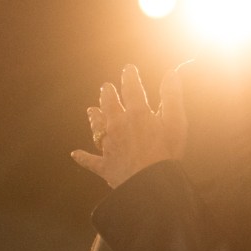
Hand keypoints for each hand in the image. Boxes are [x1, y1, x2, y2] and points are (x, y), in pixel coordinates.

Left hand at [71, 65, 187, 187]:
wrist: (148, 182)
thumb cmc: (166, 152)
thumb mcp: (176, 122)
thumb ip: (172, 97)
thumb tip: (170, 74)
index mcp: (136, 114)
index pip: (131, 90)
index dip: (130, 77)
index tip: (128, 68)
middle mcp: (118, 125)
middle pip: (109, 105)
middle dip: (107, 94)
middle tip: (105, 86)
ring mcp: (108, 145)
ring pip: (97, 127)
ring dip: (94, 118)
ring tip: (90, 110)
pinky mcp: (105, 165)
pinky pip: (90, 160)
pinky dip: (82, 157)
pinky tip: (74, 154)